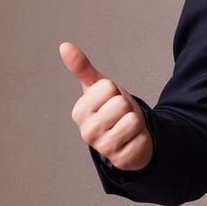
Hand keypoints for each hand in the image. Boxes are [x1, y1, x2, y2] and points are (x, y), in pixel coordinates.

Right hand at [60, 42, 153, 171]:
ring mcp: (103, 148)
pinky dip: (142, 136)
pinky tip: (133, 140)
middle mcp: (87, 132)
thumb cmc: (112, 109)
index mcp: (79, 112)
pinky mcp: (121, 159)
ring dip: (135, 121)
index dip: (115, 91)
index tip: (110, 100)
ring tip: (127, 126)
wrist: (129, 135)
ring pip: (132, 120)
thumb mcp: (98, 87)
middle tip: (121, 115)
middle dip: (126, 106)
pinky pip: (141, 137)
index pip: (107, 87)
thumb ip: (83, 68)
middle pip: (120, 103)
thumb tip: (64, 46)